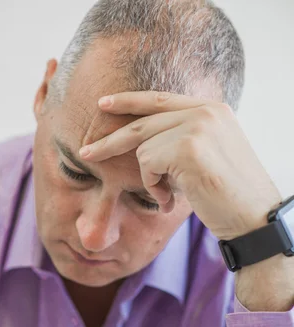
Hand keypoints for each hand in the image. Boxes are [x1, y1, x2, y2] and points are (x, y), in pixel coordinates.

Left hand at [79, 92, 281, 240]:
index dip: (129, 101)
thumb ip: (181, 142)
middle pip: (143, 120)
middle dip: (109, 139)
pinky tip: (172, 199)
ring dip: (150, 179)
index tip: (104, 104)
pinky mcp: (187, 146)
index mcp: (212, 110)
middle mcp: (205, 111)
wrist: (252, 217)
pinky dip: (153, 187)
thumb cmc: (229, 197)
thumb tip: (144, 145)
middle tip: (85, 152)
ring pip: (143, 147)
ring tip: (170, 196)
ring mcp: (197, 125)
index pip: (161, 98)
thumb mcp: (208, 159)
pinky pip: (147, 164)